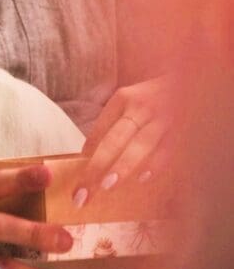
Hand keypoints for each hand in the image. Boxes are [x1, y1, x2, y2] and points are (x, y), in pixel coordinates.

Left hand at [73, 76, 173, 208]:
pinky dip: (155, 165)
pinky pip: (167, 150)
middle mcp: (142, 107)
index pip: (101, 129)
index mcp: (123, 99)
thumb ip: (111, 124)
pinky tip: (143, 179)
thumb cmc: (154, 97)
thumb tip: (87, 154)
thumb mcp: (130, 101)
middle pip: (115, 139)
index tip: (77, 177)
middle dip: (98, 165)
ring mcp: (164, 118)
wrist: (191, 78)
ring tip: (107, 186)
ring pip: (141, 145)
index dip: (89, 154)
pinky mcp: (183, 129)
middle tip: (85, 189)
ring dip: (123, 167)